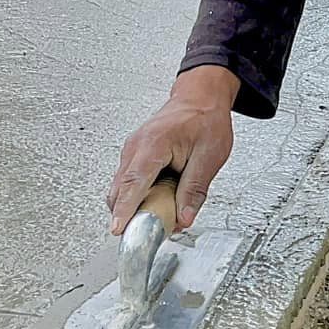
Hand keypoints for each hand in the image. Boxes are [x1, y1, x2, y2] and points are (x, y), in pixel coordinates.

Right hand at [107, 66, 238, 235]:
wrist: (200, 97)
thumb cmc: (205, 119)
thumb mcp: (210, 157)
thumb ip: (194, 190)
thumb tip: (184, 218)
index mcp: (154, 144)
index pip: (134, 183)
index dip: (124, 210)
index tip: (119, 229)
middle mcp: (136, 147)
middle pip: (120, 190)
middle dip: (129, 214)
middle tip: (151, 231)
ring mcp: (132, 150)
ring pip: (123, 188)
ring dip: (136, 206)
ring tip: (163, 212)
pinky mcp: (135, 156)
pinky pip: (130, 182)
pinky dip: (139, 196)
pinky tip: (160, 198)